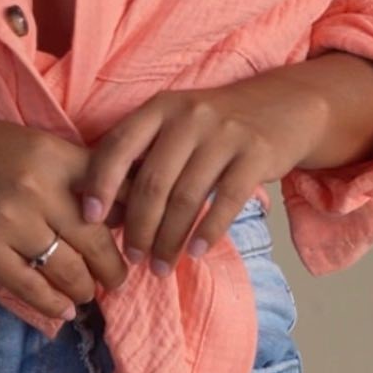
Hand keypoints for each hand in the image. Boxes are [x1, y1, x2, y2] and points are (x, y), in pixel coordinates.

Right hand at [0, 100, 131, 322]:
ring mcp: (9, 222)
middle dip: (114, 268)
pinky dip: (53, 304)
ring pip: (69, 271)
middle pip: (97, 241)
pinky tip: (63, 309)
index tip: (137, 237)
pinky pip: (31, 287)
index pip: (112, 194)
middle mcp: (37, 188)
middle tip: (118, 279)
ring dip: (85, 289)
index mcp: (53, 155)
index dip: (133, 221)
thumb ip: (70, 170)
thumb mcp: (29, 143)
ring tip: (88, 293)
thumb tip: (118, 208)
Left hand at [76, 67, 329, 274]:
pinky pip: (226, 200)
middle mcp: (189, 116)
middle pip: (153, 181)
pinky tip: (195, 252)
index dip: (100, 183)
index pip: (119, 145)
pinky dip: (208, 231)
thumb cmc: (215, 124)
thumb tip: (103, 203)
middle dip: (138, 226)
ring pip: (187, 197)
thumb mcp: (176, 121)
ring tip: (160, 266)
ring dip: (170, 239)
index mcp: (160, 107)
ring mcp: (224, 134)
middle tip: (132, 257)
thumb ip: (144, 150)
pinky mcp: (256, 154)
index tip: (90, 218)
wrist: (283, 106)